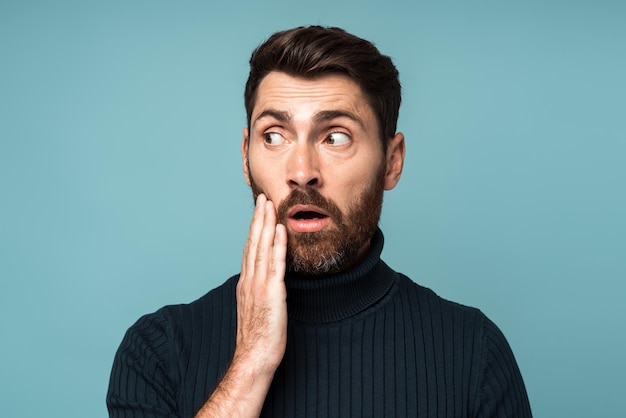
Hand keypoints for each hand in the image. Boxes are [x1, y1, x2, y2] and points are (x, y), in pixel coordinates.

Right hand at [196, 194, 286, 416]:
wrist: (253, 358)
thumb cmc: (257, 339)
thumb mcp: (256, 310)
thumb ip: (258, 292)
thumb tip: (266, 283)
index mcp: (246, 284)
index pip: (249, 250)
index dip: (254, 229)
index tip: (258, 212)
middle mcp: (249, 280)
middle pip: (253, 243)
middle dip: (258, 219)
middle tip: (262, 198)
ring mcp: (259, 286)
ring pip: (261, 248)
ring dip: (266, 224)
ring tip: (269, 205)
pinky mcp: (271, 293)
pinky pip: (275, 264)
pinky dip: (277, 245)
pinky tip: (280, 230)